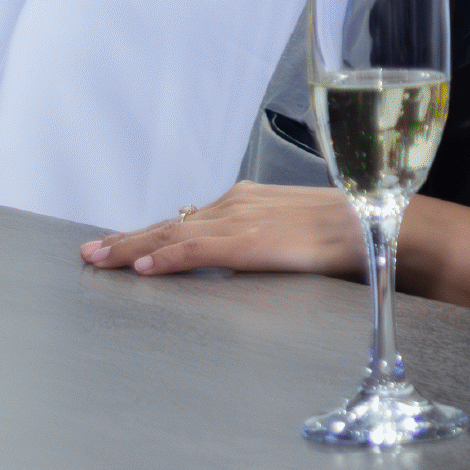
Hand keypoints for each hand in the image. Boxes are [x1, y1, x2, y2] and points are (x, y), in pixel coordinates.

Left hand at [85, 185, 367, 279]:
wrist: (380, 223)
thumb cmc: (351, 230)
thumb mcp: (296, 230)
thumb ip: (267, 239)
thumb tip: (249, 257)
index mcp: (246, 202)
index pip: (186, 219)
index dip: (149, 233)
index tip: (120, 244)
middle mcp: (235, 205)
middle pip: (168, 223)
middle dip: (124, 238)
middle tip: (90, 252)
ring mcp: (239, 221)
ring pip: (170, 233)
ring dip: (129, 247)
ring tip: (97, 260)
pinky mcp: (248, 241)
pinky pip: (194, 251)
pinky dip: (163, 258)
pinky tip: (139, 267)